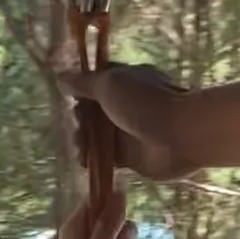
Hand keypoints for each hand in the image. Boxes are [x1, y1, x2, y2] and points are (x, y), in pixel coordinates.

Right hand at [60, 64, 203, 181]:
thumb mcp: (110, 84)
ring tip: (80, 148)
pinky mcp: (132, 157)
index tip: (72, 100)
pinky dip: (95, 160)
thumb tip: (60, 76)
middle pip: (94, 113)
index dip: (81, 92)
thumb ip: (84, 83)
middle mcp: (126, 105)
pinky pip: (108, 158)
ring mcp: (130, 132)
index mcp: (124, 81)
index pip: (96, 84)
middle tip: (78, 128)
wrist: (179, 134)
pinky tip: (85, 162)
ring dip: (84, 142)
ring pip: (99, 137)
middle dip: (81, 120)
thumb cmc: (144, 103)